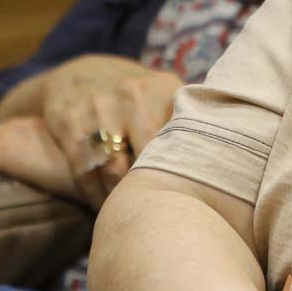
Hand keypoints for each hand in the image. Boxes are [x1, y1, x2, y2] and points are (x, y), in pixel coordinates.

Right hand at [9, 55, 184, 206]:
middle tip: (163, 214)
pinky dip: (96, 197)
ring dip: (123, 199)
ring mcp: (99, 108)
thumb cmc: (135, 96)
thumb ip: (190, 121)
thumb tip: (222, 161)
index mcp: (162, 90)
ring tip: (136, 216)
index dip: (184, 172)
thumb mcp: (164, 94)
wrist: (77, 75)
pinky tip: (106, 209)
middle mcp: (132, 96)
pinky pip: (85, 174)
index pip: (180, 139)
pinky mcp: (69, 126)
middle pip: (148, 158)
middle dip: (155, 189)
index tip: (190, 197)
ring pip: (114, 171)